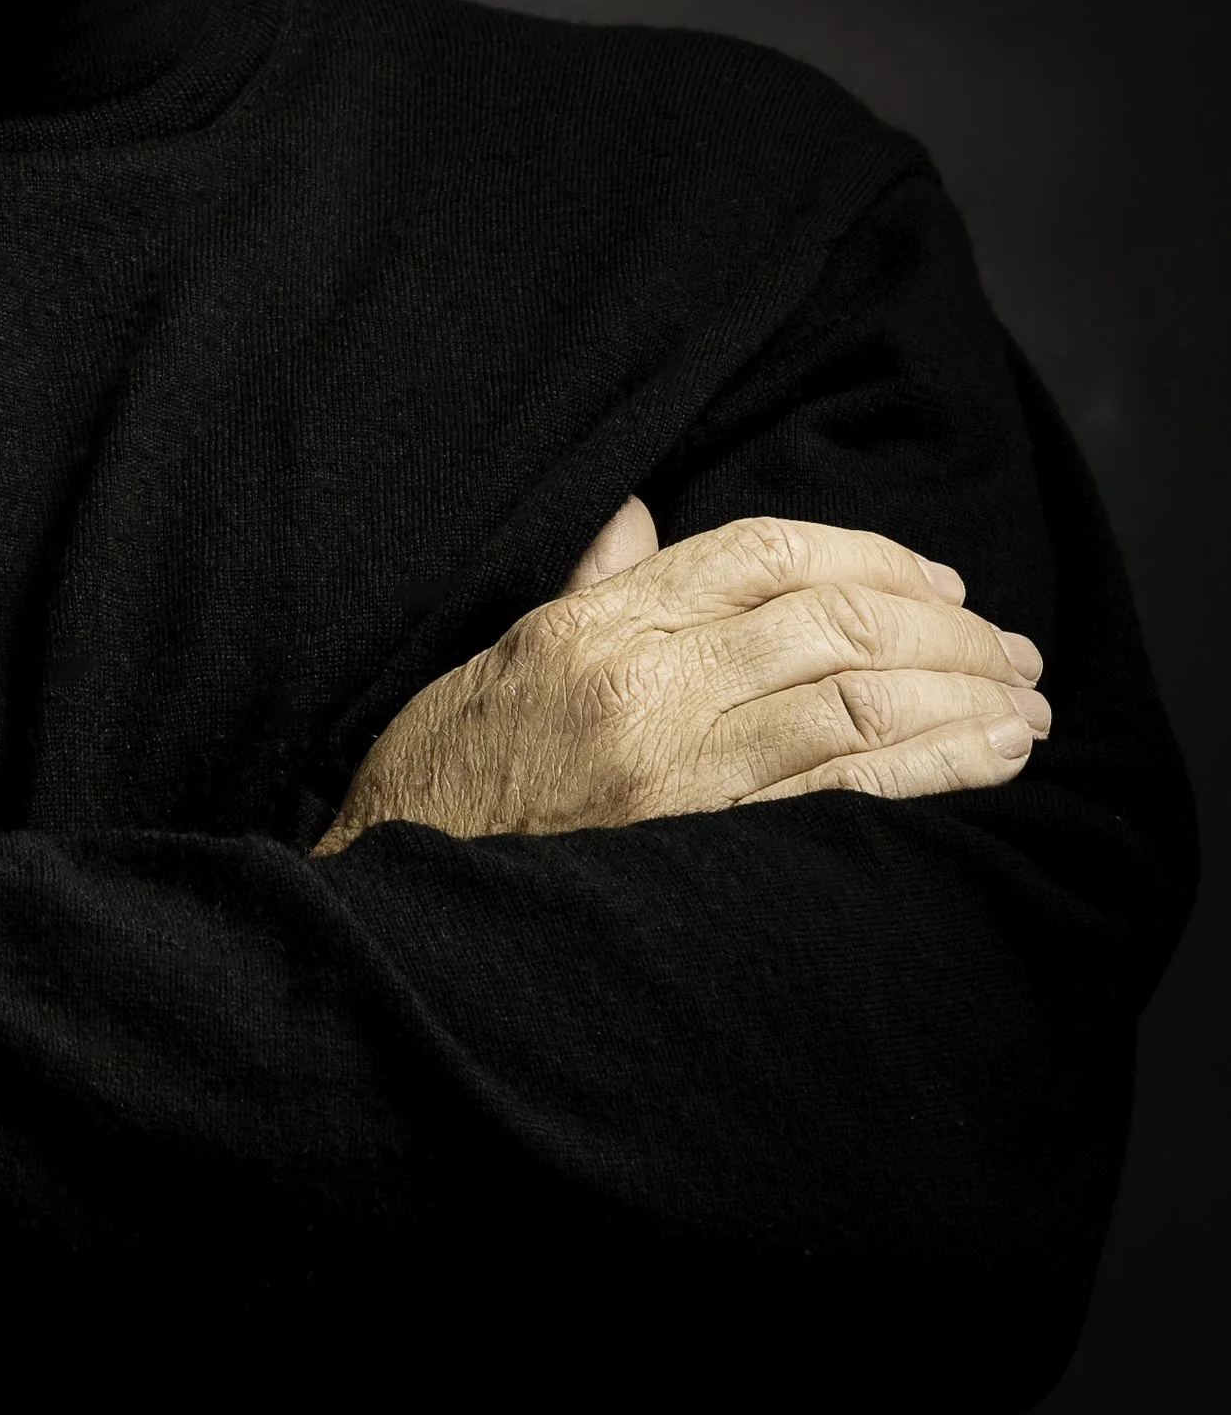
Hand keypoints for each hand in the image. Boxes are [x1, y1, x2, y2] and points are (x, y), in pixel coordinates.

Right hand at [315, 507, 1048, 851]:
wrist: (391, 897)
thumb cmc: (446, 776)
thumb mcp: (506, 652)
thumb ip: (591, 584)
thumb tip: (636, 517)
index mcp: (597, 622)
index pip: (759, 553)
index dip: (868, 557)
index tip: (938, 583)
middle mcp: (644, 682)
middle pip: (829, 623)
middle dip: (943, 630)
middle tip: (1010, 650)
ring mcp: (674, 768)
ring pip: (852, 702)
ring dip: (959, 697)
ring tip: (1023, 707)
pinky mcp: (697, 847)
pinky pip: (840, 795)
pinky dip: (930, 768)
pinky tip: (986, 761)